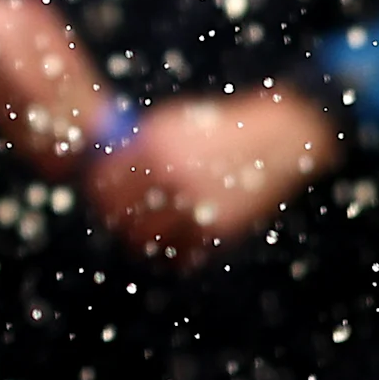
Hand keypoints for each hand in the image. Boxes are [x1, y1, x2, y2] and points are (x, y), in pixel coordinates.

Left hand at [85, 87, 338, 265]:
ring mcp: (195, 203)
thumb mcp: (177, 124)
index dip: (100, 192)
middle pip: (120, 215)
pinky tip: (173, 242)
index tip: (103, 195)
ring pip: (145, 240)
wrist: (279, 140)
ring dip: (142, 240)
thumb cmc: (220, 131)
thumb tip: (100, 167)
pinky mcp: (217, 228)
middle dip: (117, 219)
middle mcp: (172, 175)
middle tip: (120, 219)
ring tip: (146, 232)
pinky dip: (171, 254)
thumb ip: (140, 145)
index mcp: (157, 146)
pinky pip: (178, 255)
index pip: (105, 181)